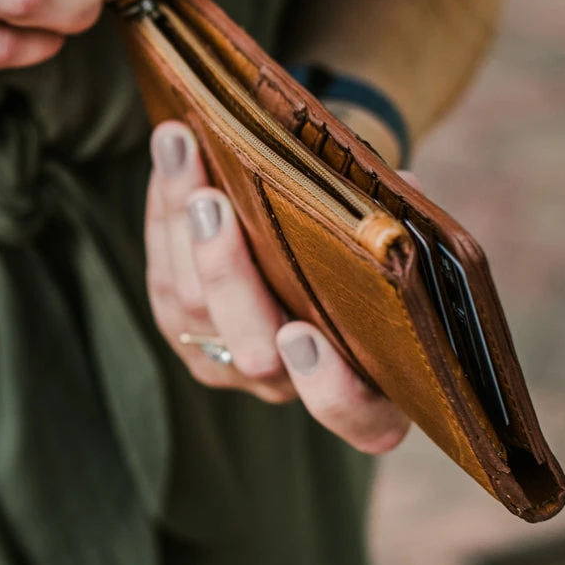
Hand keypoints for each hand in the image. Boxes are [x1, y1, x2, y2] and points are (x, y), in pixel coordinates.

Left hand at [145, 121, 410, 454]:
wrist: (311, 250)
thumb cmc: (362, 253)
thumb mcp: (386, 241)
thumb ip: (393, 224)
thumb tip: (401, 182)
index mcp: (367, 386)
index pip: (358, 417)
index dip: (329, 386)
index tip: (299, 335)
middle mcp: (292, 385)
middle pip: (251, 350)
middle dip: (225, 270)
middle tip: (211, 202)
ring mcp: (230, 364)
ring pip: (192, 308)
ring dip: (179, 220)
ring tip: (180, 146)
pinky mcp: (184, 331)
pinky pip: (162, 281)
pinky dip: (163, 214)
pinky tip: (171, 159)